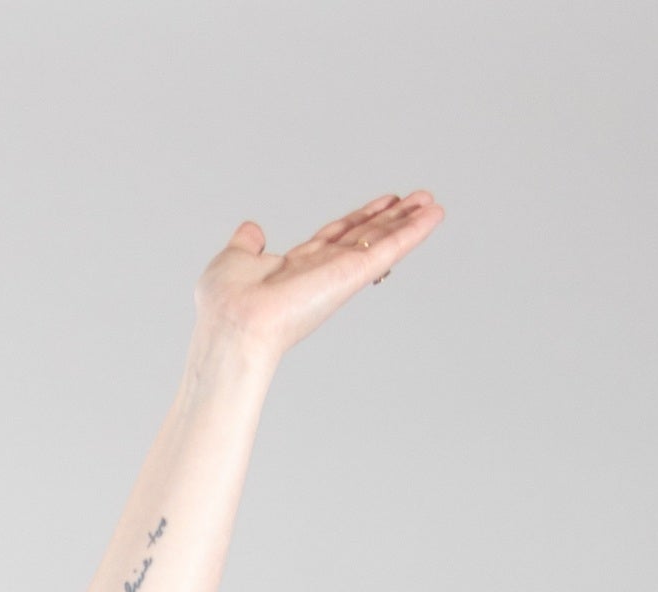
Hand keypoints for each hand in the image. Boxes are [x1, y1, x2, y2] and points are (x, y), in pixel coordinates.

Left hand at [194, 191, 443, 363]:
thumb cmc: (225, 304)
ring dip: (408, 223)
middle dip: (390, 218)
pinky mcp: (350, 276)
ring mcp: (338, 275)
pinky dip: (412, 232)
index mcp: (294, 268)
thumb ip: (245, 245)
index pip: (334, 237)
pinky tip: (433, 215)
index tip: (383, 202)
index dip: (358, 219)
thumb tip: (251, 229)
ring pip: (380, 242)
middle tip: (419, 200)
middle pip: (364, 238)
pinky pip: (387, 250)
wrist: (234, 326)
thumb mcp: (232, 261)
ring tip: (431, 204)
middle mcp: (320, 272)